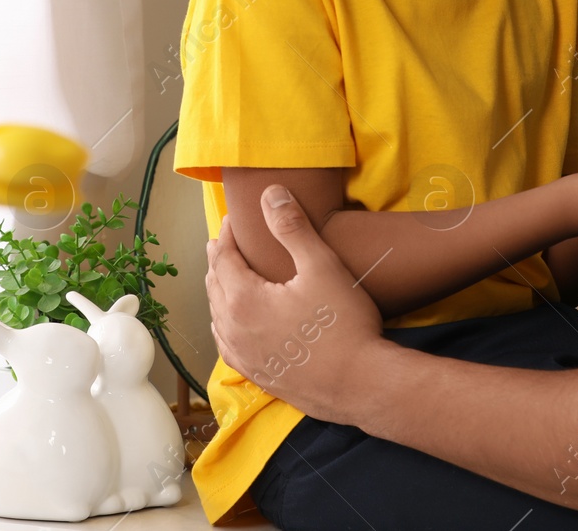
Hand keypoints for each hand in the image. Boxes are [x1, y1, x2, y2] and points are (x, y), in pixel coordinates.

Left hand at [205, 185, 384, 420]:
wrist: (362, 384)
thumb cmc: (344, 324)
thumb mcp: (321, 266)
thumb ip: (292, 227)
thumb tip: (270, 193)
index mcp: (243, 299)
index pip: (223, 258)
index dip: (226, 235)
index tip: (233, 220)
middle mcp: (234, 329)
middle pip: (215, 285)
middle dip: (219, 260)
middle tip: (225, 243)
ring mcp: (244, 356)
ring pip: (217, 316)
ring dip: (219, 291)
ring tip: (225, 276)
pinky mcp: (258, 376)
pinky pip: (227, 345)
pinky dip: (224, 325)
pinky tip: (232, 324)